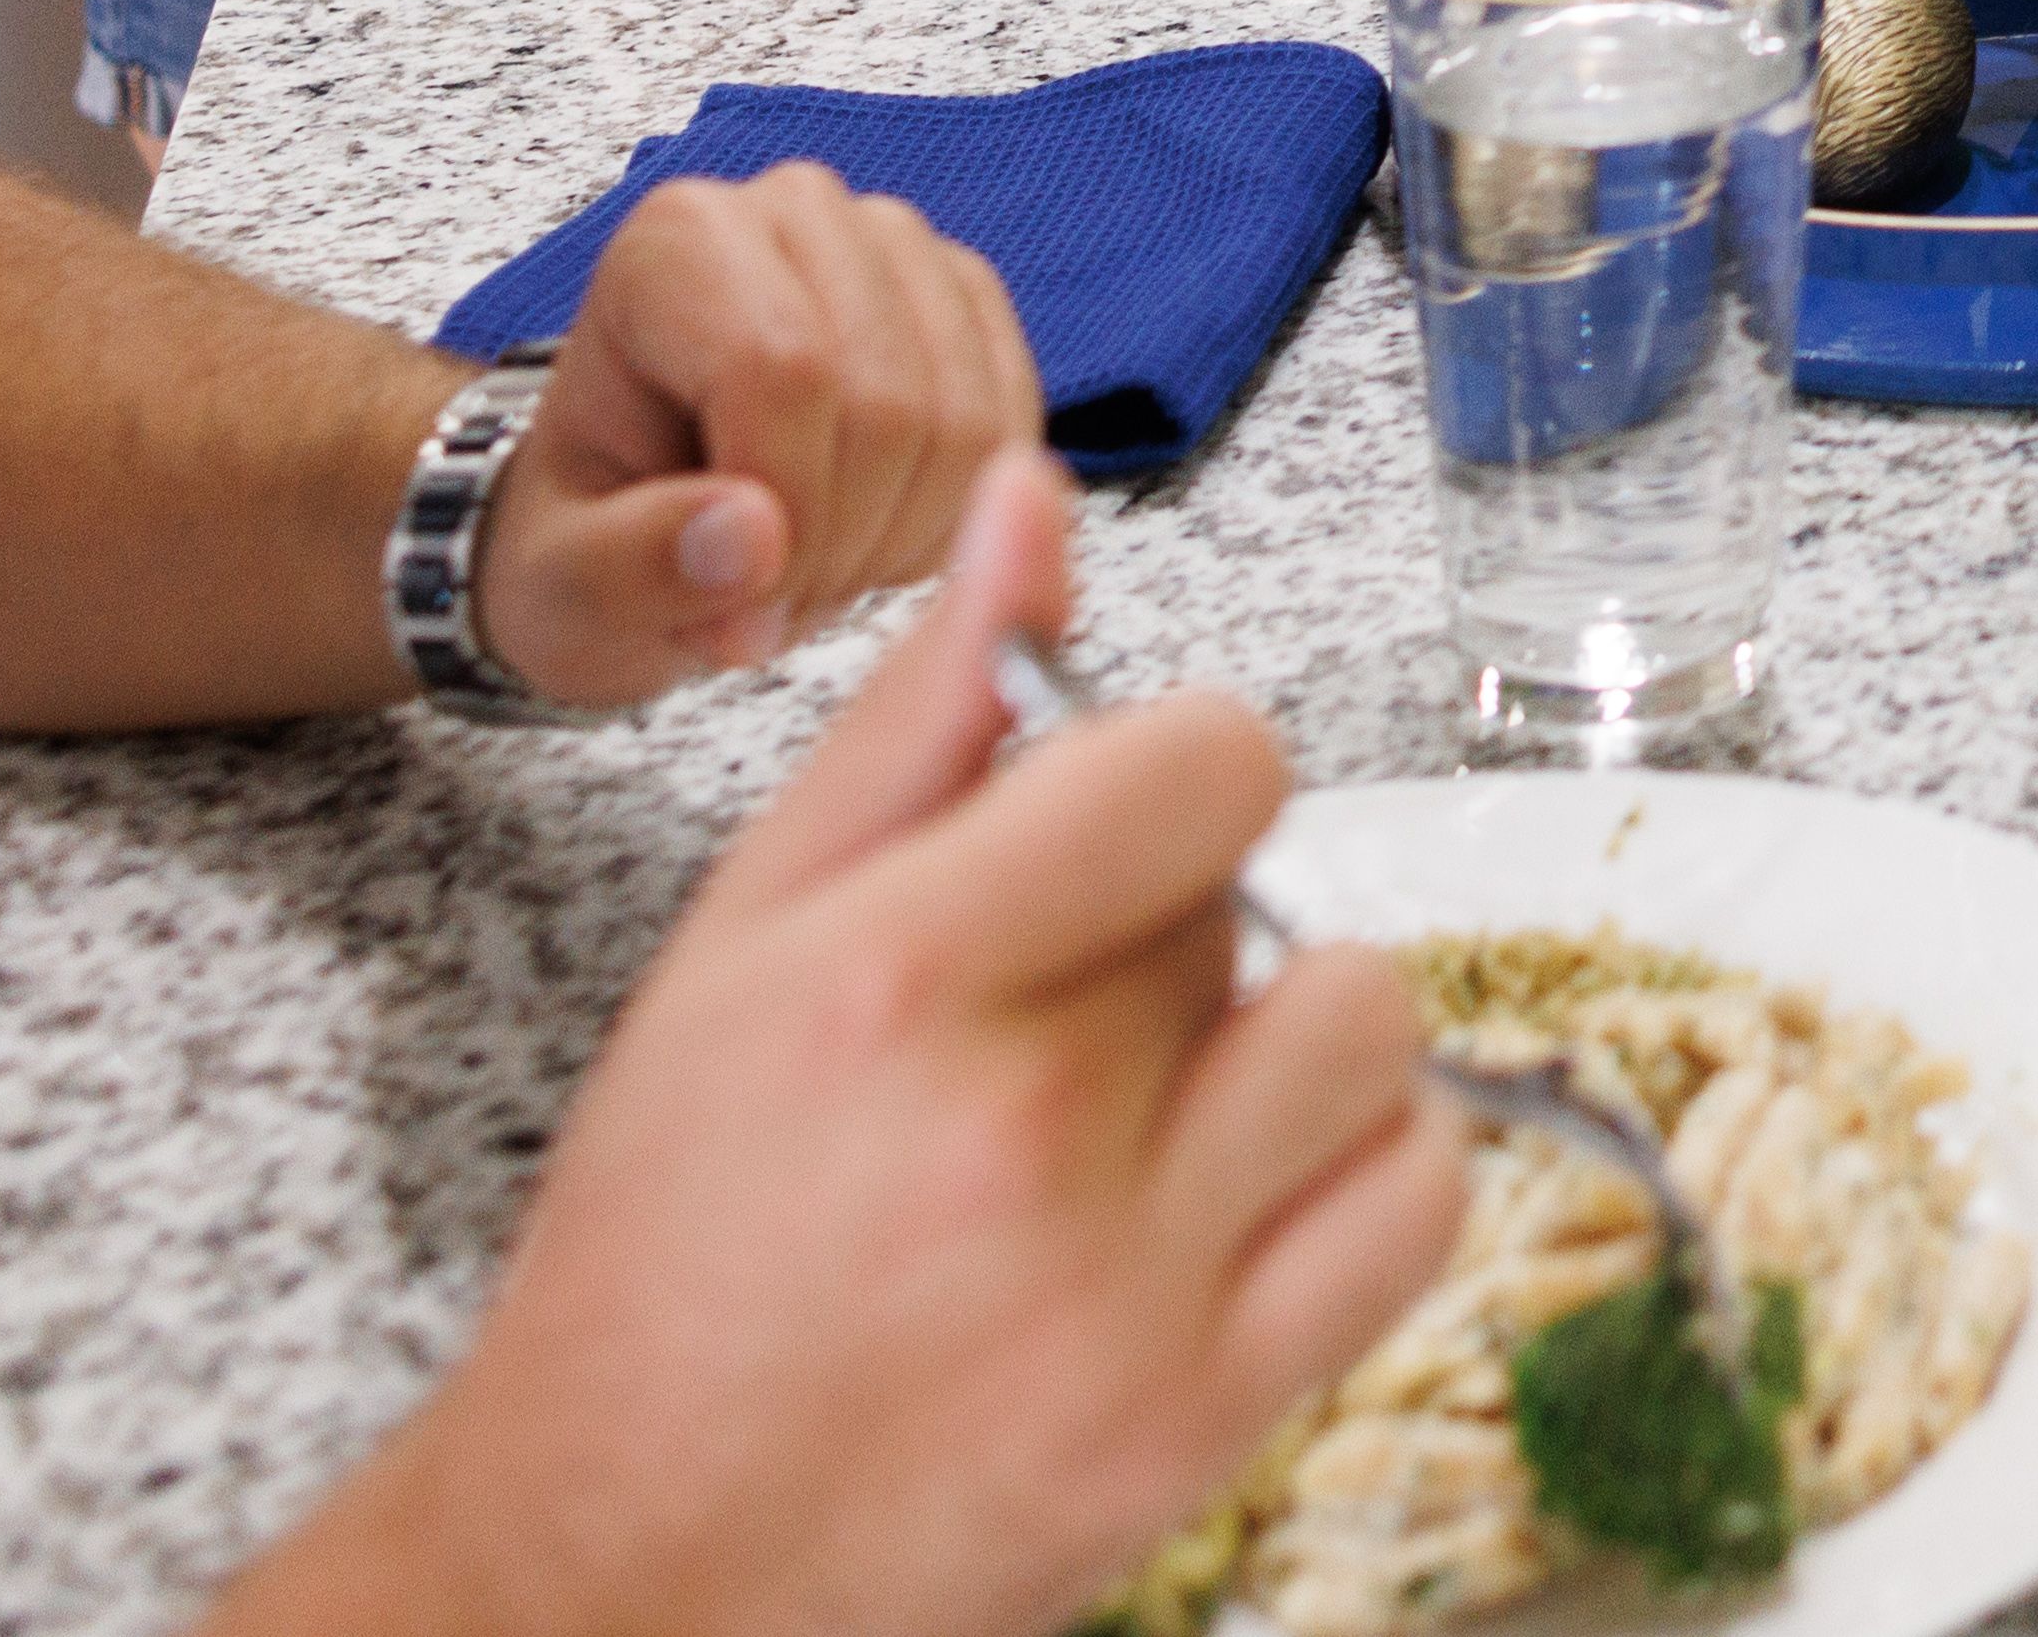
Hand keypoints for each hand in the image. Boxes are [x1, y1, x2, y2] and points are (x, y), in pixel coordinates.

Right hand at [255, 461, 1456, 1636]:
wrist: (620, 1568)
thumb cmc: (666, 1256)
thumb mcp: (746, 947)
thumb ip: (919, 719)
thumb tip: (1037, 508)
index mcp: (895, 977)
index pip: (1205, 758)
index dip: (1172, 780)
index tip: (1105, 844)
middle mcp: (1023, 1121)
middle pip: (1256, 896)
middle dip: (1175, 933)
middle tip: (1059, 1030)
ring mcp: (1131, 1280)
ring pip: (1368, 1028)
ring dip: (1286, 1049)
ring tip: (1157, 1116)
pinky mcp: (1205, 1414)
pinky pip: (1417, 1200)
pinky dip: (1361, 1178)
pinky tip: (1239, 1201)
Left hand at [467, 166, 1040, 705]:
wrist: (642, 522)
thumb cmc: (591, 540)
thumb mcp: (559, 586)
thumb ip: (627, 566)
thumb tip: (752, 538)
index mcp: (676, 244)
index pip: (783, 371)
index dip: (786, 518)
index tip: (739, 613)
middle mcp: (795, 212)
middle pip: (887, 403)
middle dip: (840, 546)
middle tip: (769, 606)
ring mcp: (900, 248)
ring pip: (965, 425)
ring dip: (898, 543)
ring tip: (810, 574)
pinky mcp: (969, 299)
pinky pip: (1012, 434)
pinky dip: (954, 521)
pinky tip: (871, 537)